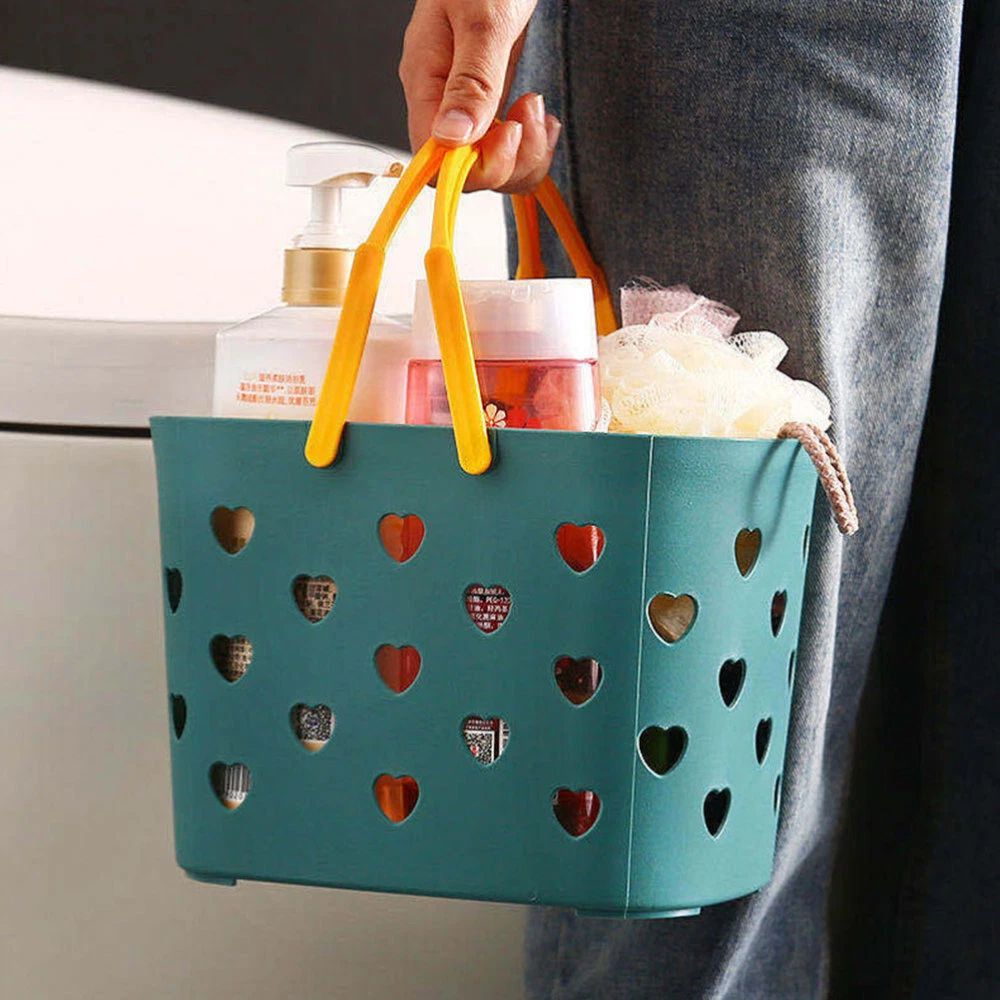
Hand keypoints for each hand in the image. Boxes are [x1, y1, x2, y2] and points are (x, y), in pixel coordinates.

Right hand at [399, 0, 561, 192]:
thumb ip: (472, 80)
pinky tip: (542, 118)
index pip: (432, 156)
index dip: (470, 167)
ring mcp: (468, 100)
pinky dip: (532, 144)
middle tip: (528, 118)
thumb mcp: (484, 17)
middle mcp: (442, 97)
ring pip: (491, 164)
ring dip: (525, 154)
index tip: (505, 140)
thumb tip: (450, 139)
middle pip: (464, 169)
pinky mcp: (492, 98)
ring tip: (539, 112)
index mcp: (425, 78)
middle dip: (506, 160)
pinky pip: (508, 145)